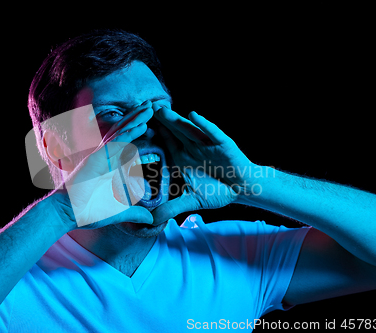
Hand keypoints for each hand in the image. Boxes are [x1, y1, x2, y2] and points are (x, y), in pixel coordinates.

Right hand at [48, 101, 155, 230]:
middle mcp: (105, 156)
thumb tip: (151, 220)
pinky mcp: (98, 159)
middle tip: (151, 105)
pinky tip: (142, 123)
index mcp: (108, 164)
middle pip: (123, 131)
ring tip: (150, 107)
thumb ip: (135, 214)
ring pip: (122, 132)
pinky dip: (130, 131)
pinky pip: (117, 142)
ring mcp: (101, 155)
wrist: (68, 214)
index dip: (135, 131)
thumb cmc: (88, 212)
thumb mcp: (119, 213)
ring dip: (136, 118)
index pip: (125, 143)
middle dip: (137, 117)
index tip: (149, 123)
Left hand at [151, 104, 255, 223]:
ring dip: (176, 120)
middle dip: (159, 121)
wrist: (242, 188)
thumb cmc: (217, 191)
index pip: (163, 143)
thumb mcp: (191, 201)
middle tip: (143, 109)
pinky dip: (203, 124)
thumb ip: (172, 208)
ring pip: (188, 129)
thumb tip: (151, 221)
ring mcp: (206, 143)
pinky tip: (193, 115)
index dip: (150, 135)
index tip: (133, 127)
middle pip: (172, 131)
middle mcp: (191, 147)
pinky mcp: (221, 143)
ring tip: (162, 110)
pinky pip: (211, 132)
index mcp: (181, 157)